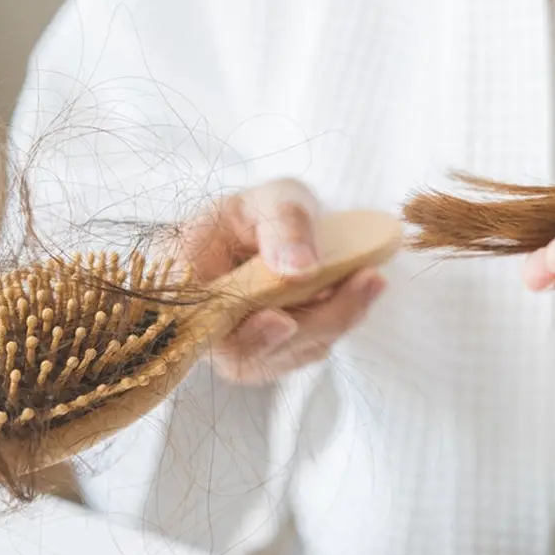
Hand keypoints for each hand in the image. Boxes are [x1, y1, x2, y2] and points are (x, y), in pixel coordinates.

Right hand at [164, 178, 386, 384]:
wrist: (265, 233)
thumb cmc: (257, 212)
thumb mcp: (271, 199)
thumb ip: (283, 224)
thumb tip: (301, 267)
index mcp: (183, 283)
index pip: (200, 326)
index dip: (240, 333)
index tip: (282, 319)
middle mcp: (204, 327)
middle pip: (250, 352)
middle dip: (311, 321)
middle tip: (364, 280)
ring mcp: (240, 348)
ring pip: (285, 354)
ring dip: (334, 321)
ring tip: (371, 279)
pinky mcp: (274, 355)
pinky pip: (307, 349)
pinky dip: (338, 322)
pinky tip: (362, 290)